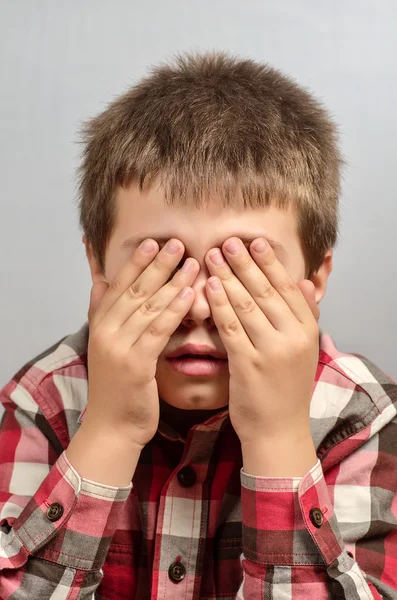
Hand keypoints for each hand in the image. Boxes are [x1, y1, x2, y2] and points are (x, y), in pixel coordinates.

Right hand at [85, 238, 197, 448]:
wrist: (112, 427)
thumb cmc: (116, 386)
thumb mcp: (104, 344)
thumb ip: (101, 310)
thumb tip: (99, 279)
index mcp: (99, 324)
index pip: (118, 285)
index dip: (135, 262)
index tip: (153, 241)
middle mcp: (105, 331)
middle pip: (134, 290)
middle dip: (156, 265)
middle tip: (176, 242)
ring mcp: (118, 347)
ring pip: (148, 307)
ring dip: (171, 282)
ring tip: (191, 262)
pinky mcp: (135, 365)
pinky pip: (157, 331)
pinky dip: (174, 310)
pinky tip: (189, 295)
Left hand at [204, 237, 319, 448]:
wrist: (279, 430)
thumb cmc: (286, 388)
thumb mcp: (303, 351)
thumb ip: (305, 315)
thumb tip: (303, 282)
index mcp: (308, 330)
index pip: (287, 288)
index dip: (270, 263)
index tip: (255, 241)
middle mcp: (293, 337)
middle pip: (266, 291)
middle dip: (245, 263)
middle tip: (228, 241)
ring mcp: (271, 351)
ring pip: (247, 305)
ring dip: (228, 278)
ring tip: (213, 256)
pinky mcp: (248, 364)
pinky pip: (230, 327)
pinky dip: (219, 305)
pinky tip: (209, 287)